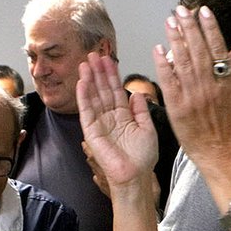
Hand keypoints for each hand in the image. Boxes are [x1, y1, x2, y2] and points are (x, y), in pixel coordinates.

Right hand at [78, 53, 158, 187]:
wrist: (136, 175)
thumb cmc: (143, 158)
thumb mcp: (148, 129)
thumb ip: (141, 111)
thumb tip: (136, 93)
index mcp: (124, 116)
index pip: (116, 90)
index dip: (112, 75)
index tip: (108, 59)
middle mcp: (110, 117)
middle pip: (102, 90)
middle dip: (98, 72)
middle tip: (93, 54)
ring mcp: (100, 123)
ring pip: (93, 97)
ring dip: (89, 79)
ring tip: (86, 63)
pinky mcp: (92, 131)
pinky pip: (86, 111)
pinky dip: (84, 96)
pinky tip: (82, 82)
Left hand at [152, 5, 230, 166]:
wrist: (216, 150)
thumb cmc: (227, 126)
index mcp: (225, 83)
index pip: (217, 49)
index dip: (210, 28)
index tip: (203, 12)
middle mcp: (208, 86)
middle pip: (198, 50)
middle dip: (190, 27)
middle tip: (182, 10)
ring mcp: (191, 95)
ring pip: (183, 61)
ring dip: (175, 39)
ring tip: (170, 21)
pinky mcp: (176, 105)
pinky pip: (168, 80)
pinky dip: (162, 63)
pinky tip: (158, 48)